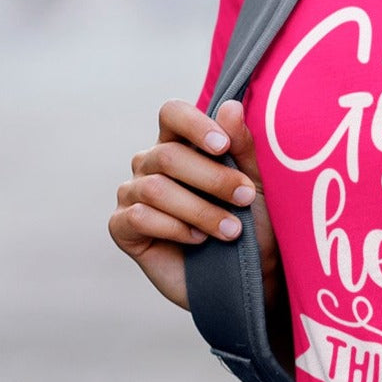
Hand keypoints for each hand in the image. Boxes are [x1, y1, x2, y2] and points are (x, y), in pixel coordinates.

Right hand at [109, 99, 277, 309]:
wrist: (251, 276)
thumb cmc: (256, 222)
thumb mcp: (258, 183)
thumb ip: (243, 147)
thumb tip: (231, 106)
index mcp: (182, 143)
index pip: (172, 113)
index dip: (194, 124)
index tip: (223, 146)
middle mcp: (151, 163)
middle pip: (167, 155)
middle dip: (212, 178)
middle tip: (245, 198)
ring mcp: (132, 194)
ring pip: (155, 188)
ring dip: (200, 210)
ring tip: (232, 230)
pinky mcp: (122, 228)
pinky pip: (138, 217)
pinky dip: (175, 228)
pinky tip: (198, 239)